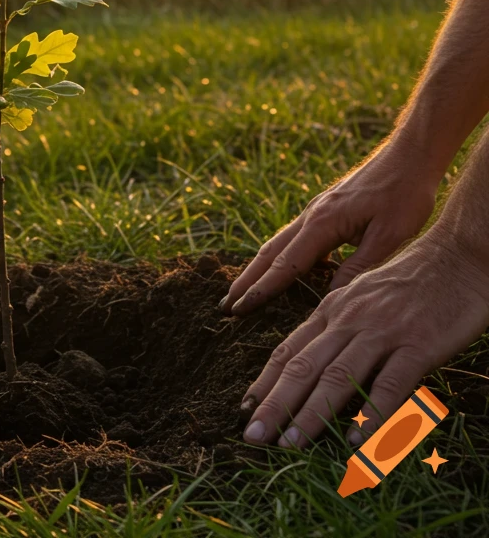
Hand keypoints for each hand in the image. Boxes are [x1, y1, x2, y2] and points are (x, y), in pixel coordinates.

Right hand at [221, 143, 438, 314]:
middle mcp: (311, 216)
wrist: (409, 156)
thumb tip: (331, 299)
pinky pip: (296, 238)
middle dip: (247, 280)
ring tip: (244, 289)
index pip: (285, 265)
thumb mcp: (390, 236)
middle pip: (270, 253)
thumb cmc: (404, 193)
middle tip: (225, 305)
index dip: (261, 289)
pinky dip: (282, 257)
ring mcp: (316, 211)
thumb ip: (358, 267)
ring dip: (259, 268)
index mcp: (322, 223)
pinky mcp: (326, 210)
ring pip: (279, 243)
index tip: (239, 308)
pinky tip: (290, 271)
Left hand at [239, 229, 488, 447]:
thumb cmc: (412, 281)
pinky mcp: (418, 344)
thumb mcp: (364, 299)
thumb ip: (341, 329)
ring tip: (289, 445)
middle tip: (252, 437)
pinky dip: (371, 414)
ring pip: (337, 376)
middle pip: (302, 366)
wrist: (459, 257)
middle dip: (274, 404)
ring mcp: (382, 331)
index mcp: (332, 309)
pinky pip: (390, 383)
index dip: (265, 382)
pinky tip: (357, 442)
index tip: (244, 410)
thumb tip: (317, 367)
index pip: (288, 350)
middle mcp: (349, 319)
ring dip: (311, 414)